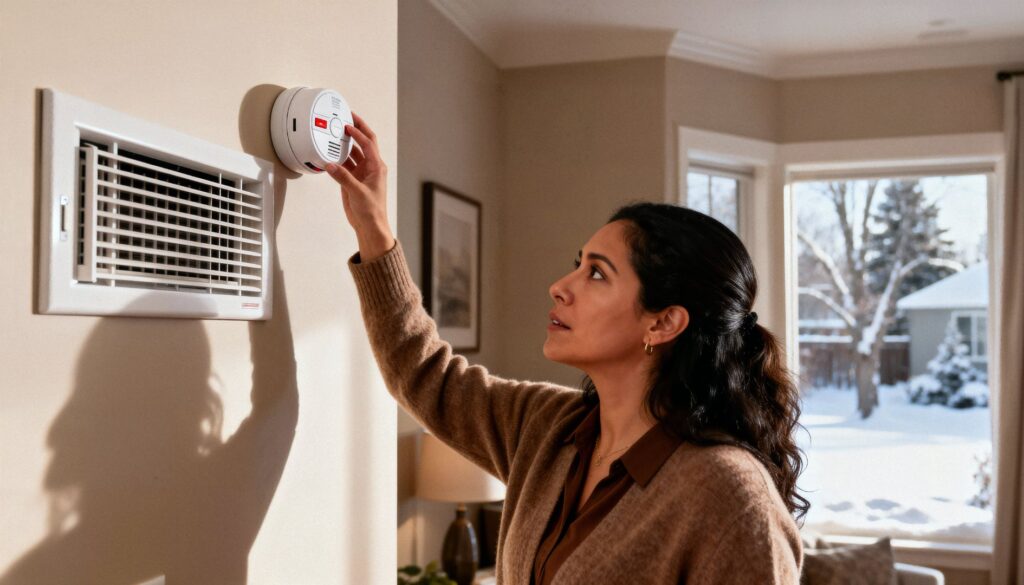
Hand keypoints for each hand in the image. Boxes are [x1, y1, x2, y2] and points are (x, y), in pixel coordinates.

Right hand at [325, 112, 394, 260]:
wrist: (369, 225)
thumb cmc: (372, 210)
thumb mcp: (358, 192)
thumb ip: (343, 178)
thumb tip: (331, 165)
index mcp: (377, 167)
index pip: (368, 143)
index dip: (358, 132)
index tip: (348, 125)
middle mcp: (370, 168)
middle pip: (363, 143)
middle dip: (355, 130)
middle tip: (346, 119)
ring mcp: (361, 173)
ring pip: (352, 154)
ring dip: (344, 145)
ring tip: (334, 134)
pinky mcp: (352, 181)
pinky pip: (343, 165)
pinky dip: (336, 159)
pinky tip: (329, 155)